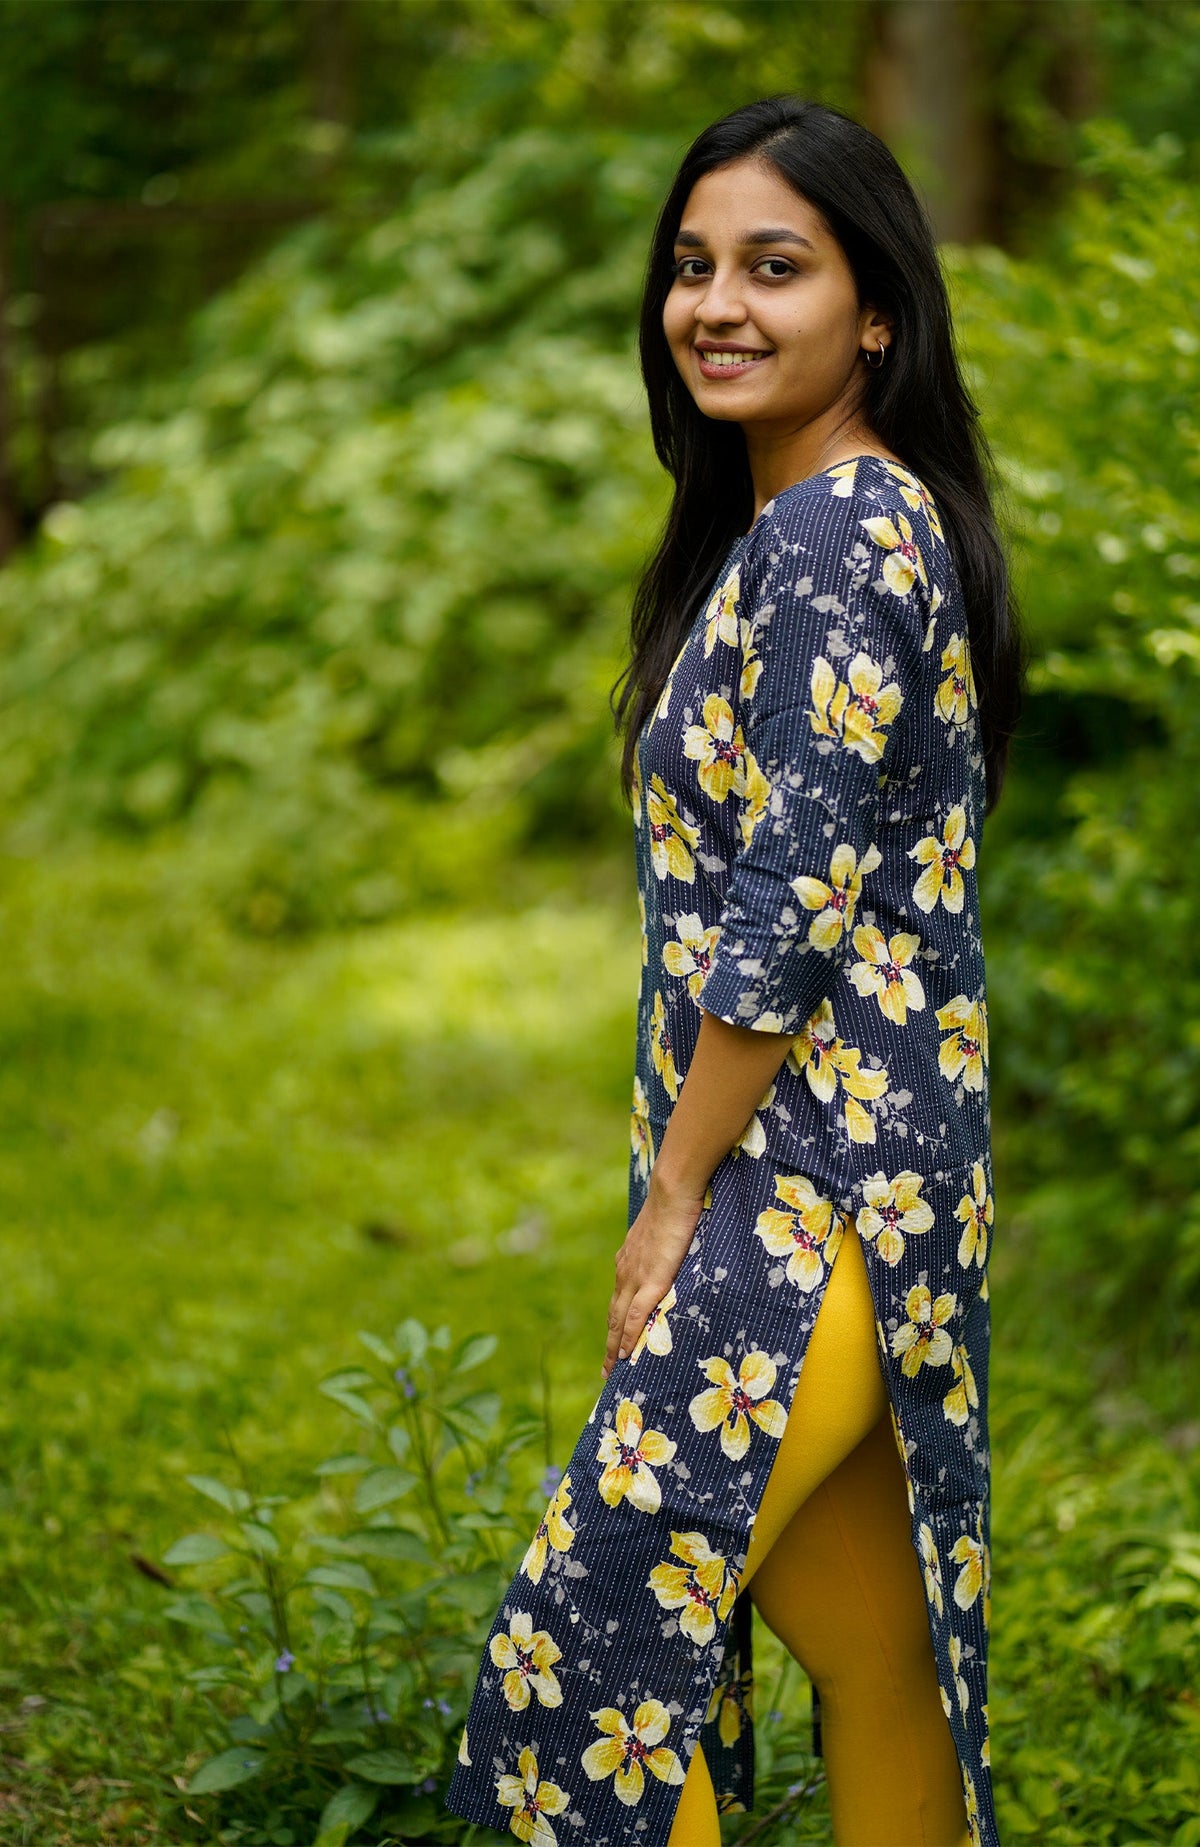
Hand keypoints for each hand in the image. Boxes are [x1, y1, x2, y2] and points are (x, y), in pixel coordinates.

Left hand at [602, 1175, 705, 1380]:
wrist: (671, 1194)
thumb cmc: (674, 1207)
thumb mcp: (662, 1233)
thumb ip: (660, 1249)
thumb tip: (671, 1253)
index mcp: (627, 1261)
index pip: (619, 1300)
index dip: (615, 1323)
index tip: (613, 1343)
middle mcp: (624, 1272)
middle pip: (613, 1316)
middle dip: (609, 1344)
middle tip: (606, 1371)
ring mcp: (634, 1278)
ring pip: (619, 1322)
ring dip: (614, 1348)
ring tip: (612, 1371)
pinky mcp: (649, 1282)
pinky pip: (636, 1317)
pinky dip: (629, 1338)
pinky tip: (626, 1355)